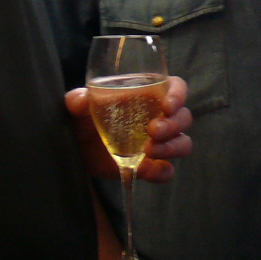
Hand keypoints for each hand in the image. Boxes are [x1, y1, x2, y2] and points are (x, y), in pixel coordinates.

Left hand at [65, 76, 193, 182]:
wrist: (77, 151)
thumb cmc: (83, 120)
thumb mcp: (77, 108)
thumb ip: (77, 101)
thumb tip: (81, 99)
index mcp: (149, 94)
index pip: (176, 88)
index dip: (178, 95)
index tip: (167, 105)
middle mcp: (159, 117)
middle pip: (183, 117)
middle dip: (173, 124)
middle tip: (153, 130)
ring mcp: (158, 143)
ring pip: (183, 143)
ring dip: (172, 147)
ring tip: (149, 150)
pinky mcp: (151, 167)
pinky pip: (167, 170)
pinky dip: (161, 171)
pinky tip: (145, 169)